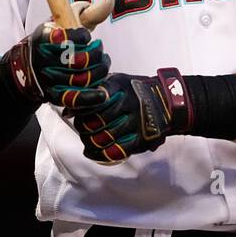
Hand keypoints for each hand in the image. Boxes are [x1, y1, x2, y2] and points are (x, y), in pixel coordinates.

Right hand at [7, 0, 113, 108]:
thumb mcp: (66, 21)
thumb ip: (89, 12)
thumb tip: (110, 1)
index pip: (64, 37)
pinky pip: (75, 99)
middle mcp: (42, 59)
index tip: (85, 35)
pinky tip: (103, 92)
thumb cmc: (58, 40)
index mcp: (44, 37)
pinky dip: (92, 97)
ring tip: (102, 62)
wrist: (34, 65)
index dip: (80, 37)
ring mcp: (48, 80)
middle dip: (95, 54)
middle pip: (77, 61)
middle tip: (99, 48)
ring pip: (81, 79)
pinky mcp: (54, 96)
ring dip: (99, 70)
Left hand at [64, 68, 192, 163]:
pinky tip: (93, 152)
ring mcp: (136, 123)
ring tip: (89, 139)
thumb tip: (67, 111)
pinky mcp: (141, 139)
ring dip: (90, 141)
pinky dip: (100, 154)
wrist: (168, 102)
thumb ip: (94, 93)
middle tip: (83, 129)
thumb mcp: (117, 82)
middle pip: (94, 122)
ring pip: (103, 137)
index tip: (79, 115)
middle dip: (84, 128)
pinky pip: (116, 151)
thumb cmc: (135, 91)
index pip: (91, 103)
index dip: (81, 112)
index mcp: (119, 87)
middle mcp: (128, 103)